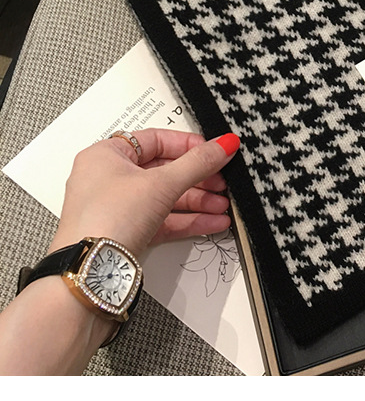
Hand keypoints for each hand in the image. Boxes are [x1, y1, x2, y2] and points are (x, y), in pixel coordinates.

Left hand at [48, 129, 240, 258]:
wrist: (92, 272)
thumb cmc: (107, 220)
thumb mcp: (162, 183)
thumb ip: (198, 162)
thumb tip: (223, 144)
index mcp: (106, 155)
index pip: (155, 140)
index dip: (188, 145)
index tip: (212, 150)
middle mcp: (108, 179)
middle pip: (164, 171)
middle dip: (198, 178)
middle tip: (221, 180)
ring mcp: (117, 208)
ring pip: (166, 197)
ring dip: (198, 201)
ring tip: (222, 205)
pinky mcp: (127, 233)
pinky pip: (163, 220)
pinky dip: (188, 220)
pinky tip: (212, 221)